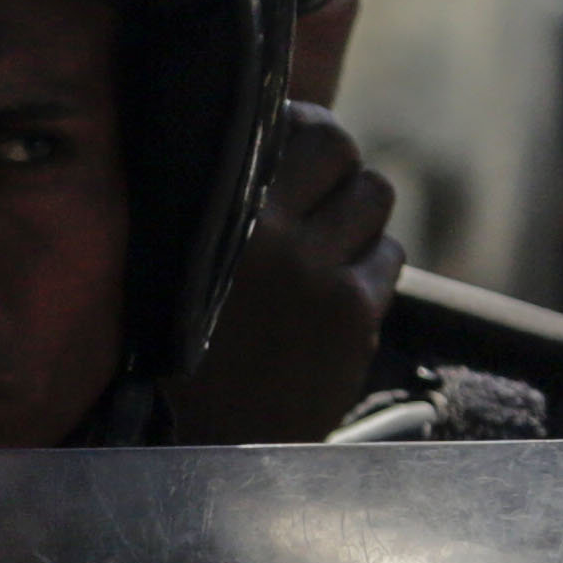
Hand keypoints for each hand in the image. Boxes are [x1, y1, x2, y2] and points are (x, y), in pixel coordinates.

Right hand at [170, 101, 399, 446]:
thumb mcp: (174, 264)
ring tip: (329, 243)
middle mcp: (265, 235)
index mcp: (216, 217)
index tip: (291, 135)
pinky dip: (370, 264)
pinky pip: (388, 253)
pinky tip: (337, 291)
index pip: (293, 128)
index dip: (301, 122)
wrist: (224, 440)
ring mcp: (315, 272)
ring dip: (358, 212)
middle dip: (338, 160)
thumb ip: (215, 203)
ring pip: (375, 196)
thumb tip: (268, 134)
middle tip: (322, 185)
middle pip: (340, 148)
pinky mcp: (354, 310)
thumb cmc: (190, 347)